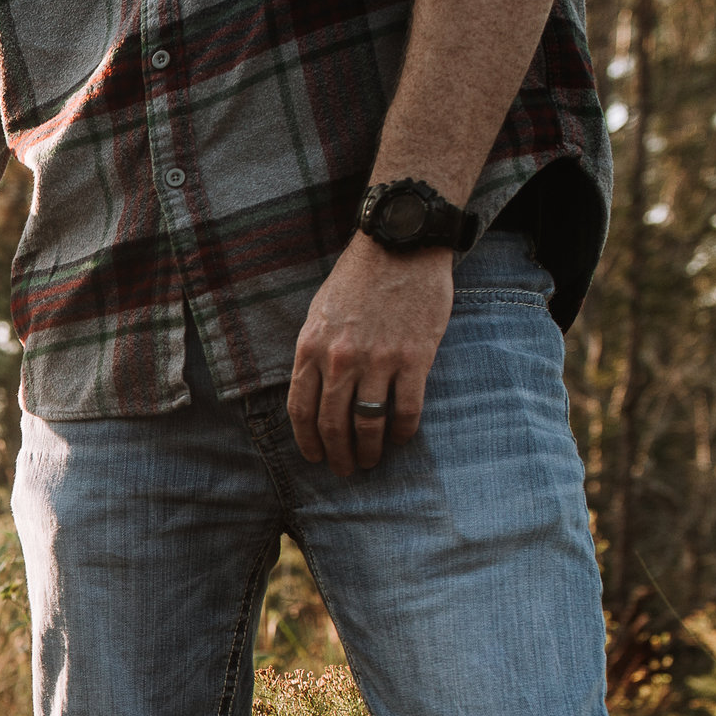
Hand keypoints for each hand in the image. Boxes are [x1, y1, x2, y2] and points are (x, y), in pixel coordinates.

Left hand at [288, 235, 455, 474]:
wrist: (400, 245)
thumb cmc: (357, 279)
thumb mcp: (318, 314)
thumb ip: (313, 354)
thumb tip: (312, 392)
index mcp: (311, 349)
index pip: (301, 411)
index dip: (307, 441)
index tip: (315, 457)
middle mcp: (340, 360)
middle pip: (332, 424)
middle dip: (337, 455)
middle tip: (345, 470)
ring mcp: (378, 360)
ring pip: (368, 424)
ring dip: (368, 451)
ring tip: (370, 462)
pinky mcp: (414, 357)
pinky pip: (406, 409)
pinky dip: (402, 431)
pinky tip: (401, 439)